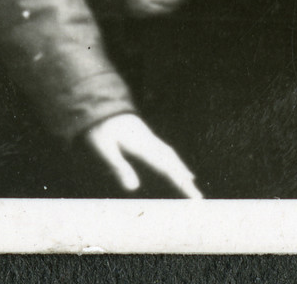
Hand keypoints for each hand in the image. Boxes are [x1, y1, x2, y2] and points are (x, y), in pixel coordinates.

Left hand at [83, 113, 202, 198]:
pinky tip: (173, 166)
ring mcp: (148, 137)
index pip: (166, 167)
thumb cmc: (98, 127)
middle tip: (198, 197)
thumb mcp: (104, 148)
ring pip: (169, 155)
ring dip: (180, 168)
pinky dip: (172, 160)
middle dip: (184, 178)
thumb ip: (119, 167)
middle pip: (172, 161)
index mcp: (142, 145)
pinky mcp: (144, 136)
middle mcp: (149, 141)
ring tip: (191, 182)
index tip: (192, 194)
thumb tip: (134, 189)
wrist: (98, 100)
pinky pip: (164, 150)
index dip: (180, 181)